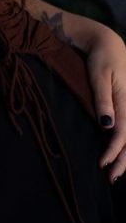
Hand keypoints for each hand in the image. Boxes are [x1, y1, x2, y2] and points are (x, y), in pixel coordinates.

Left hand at [86, 26, 125, 180]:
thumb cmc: (101, 58)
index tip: (103, 164)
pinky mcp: (125, 106)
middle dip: (122, 161)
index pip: (123, 134)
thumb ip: (102, 100)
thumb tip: (107, 125)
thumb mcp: (99, 76)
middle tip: (111, 179)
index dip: (114, 151)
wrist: (107, 43)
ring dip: (124, 155)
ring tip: (115, 173)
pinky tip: (118, 154)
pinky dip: (124, 144)